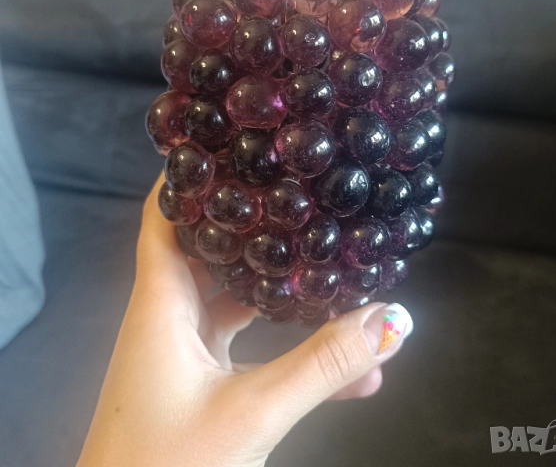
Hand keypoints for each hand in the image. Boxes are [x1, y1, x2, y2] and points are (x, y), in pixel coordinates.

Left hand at [77, 175, 413, 466]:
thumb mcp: (252, 412)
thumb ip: (322, 367)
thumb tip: (389, 322)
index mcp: (162, 304)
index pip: (164, 217)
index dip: (187, 178)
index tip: (227, 147)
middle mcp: (170, 317)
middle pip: (211, 249)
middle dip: (252, 224)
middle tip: (297, 196)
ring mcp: (185, 349)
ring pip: (236, 299)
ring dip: (280, 290)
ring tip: (328, 266)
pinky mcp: (200, 378)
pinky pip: (248, 347)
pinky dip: (287, 344)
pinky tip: (341, 357)